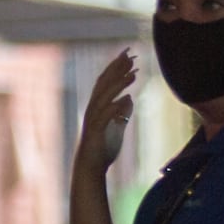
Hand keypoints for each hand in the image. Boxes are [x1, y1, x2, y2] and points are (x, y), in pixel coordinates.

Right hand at [71, 46, 137, 184]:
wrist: (90, 168)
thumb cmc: (103, 148)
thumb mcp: (117, 127)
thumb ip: (122, 112)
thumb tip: (129, 99)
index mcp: (97, 106)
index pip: (106, 81)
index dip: (116, 67)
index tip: (128, 55)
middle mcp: (93, 109)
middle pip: (104, 83)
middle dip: (117, 68)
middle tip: (130, 55)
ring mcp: (93, 119)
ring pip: (105, 96)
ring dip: (119, 84)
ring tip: (133, 73)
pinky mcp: (95, 131)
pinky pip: (106, 116)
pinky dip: (115, 106)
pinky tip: (126, 98)